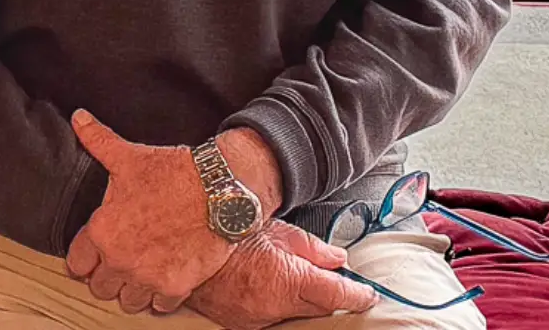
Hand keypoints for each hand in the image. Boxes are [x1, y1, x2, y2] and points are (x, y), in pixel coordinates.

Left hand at [63, 110, 234, 313]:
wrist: (221, 191)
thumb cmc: (174, 174)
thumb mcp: (129, 157)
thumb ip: (98, 140)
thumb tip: (79, 118)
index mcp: (103, 232)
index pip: (76, 263)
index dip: (83, 257)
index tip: (92, 252)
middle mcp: (121, 260)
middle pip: (99, 287)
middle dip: (106, 274)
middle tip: (118, 260)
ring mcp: (149, 277)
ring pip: (127, 301)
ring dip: (131, 289)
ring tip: (139, 271)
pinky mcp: (176, 288)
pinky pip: (159, 306)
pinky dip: (160, 296)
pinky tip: (164, 276)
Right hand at [186, 221, 379, 329]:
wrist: (181, 240)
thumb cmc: (226, 228)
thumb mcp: (275, 228)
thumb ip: (312, 247)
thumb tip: (338, 260)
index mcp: (288, 281)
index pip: (337, 295)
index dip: (357, 295)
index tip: (368, 294)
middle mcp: (274, 306)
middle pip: (318, 308)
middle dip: (325, 294)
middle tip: (322, 275)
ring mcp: (255, 319)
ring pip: (293, 316)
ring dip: (298, 300)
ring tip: (283, 275)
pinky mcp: (239, 323)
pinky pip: (269, 319)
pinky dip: (275, 306)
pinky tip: (265, 286)